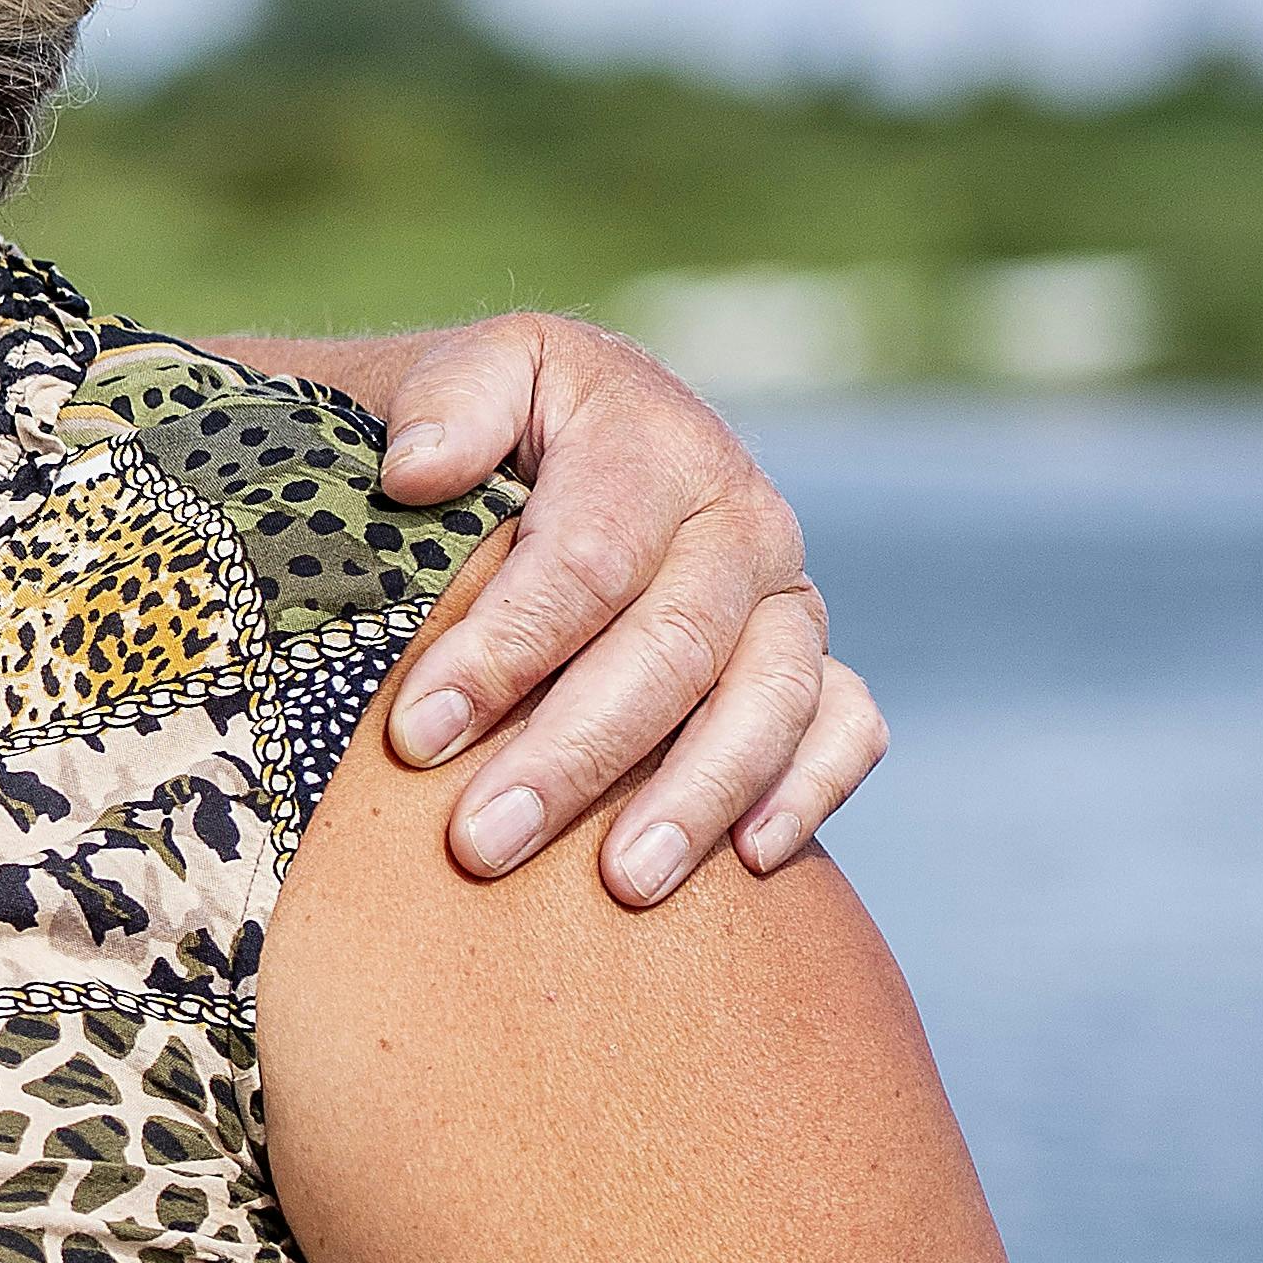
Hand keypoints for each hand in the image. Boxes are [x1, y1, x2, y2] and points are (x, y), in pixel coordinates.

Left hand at [357, 314, 884, 903]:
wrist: (568, 437)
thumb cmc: (494, 424)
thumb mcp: (470, 377)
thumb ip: (447, 404)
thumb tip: (419, 470)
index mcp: (653, 445)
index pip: (586, 560)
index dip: (504, 649)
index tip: (418, 733)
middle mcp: (740, 520)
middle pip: (671, 649)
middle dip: (575, 753)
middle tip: (482, 842)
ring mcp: (787, 596)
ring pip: (768, 699)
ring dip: (693, 797)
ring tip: (619, 885)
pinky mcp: (814, 661)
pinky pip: (844, 727)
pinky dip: (809, 790)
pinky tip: (748, 861)